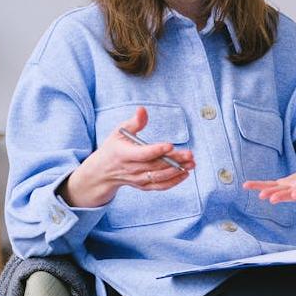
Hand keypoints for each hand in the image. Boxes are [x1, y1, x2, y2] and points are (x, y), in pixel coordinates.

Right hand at [58, 106, 195, 207]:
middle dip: (174, 160)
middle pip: (155, 165)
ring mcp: (137, 179)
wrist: (103, 172)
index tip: (170, 145)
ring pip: (159, 177)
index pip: (142, 154)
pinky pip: (159, 186)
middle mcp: (131, 169)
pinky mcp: (143, 186)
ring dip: (177, 171)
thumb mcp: (119, 132)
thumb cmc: (113, 148)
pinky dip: (173, 182)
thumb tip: (143, 109)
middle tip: (189, 154)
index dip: (156, 150)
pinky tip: (185, 174)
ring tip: (191, 163)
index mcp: (123, 154)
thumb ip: (134, 122)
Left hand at [242, 152, 295, 215]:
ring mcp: (290, 188)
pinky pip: (268, 186)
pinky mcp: (282, 186)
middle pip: (291, 193)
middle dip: (282, 196)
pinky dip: (258, 186)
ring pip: (278, 192)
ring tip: (259, 195)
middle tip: (272, 199)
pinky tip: (246, 185)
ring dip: (268, 193)